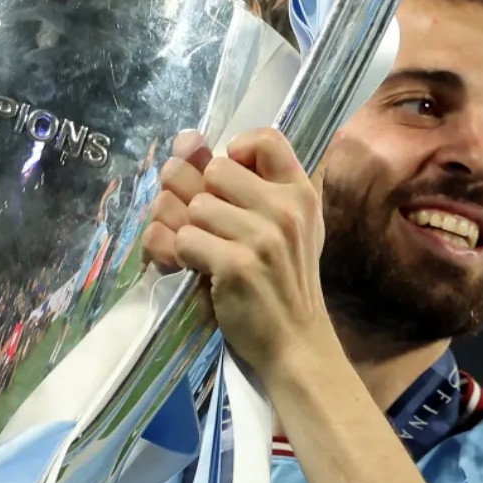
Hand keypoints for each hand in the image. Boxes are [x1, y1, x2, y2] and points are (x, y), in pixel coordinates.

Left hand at [142, 127, 336, 381]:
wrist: (295, 344)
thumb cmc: (282, 284)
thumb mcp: (281, 229)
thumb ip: (241, 187)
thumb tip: (184, 142)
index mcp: (300, 193)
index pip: (265, 139)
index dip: (234, 153)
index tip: (229, 185)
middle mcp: (286, 209)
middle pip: (215, 170)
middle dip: (200, 197)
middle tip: (207, 227)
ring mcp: (263, 237)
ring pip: (194, 207)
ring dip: (188, 231)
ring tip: (204, 253)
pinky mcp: (237, 265)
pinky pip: (183, 240)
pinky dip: (181, 257)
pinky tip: (199, 270)